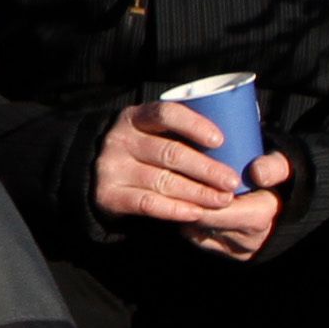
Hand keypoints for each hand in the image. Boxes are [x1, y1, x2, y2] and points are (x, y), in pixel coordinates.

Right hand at [92, 98, 286, 259]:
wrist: (93, 176)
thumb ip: (179, 133)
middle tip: (232, 181)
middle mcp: (121, 139)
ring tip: (223, 200)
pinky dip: (175, 210)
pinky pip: (148, 204)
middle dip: (206, 168)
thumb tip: (235, 141)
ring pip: (163, 181)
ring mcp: (112, 167)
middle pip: (170, 153)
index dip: (194, 125)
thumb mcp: (151, 133)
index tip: (221, 140)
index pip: (166, 114)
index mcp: (135, 117)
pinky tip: (196, 213)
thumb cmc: (140, 152)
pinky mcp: (109, 195)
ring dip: (198, 193)